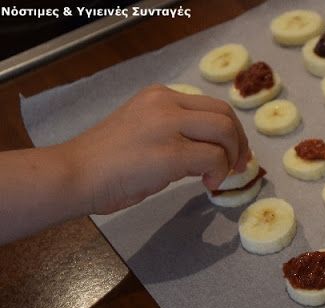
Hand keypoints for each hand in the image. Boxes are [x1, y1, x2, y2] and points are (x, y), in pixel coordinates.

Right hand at [65, 84, 249, 213]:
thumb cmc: (104, 162)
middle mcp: (166, 102)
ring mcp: (168, 125)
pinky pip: (214, 157)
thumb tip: (208, 150)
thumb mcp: (144, 131)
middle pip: (225, 114)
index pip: (211, 105)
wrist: (74, 174)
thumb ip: (174, 131)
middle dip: (240, 141)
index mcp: (160, 96)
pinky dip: (219, 172)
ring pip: (225, 132)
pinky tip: (208, 183)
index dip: (230, 129)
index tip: (234, 151)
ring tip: (221, 176)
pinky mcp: (171, 152)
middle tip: (240, 165)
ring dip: (232, 157)